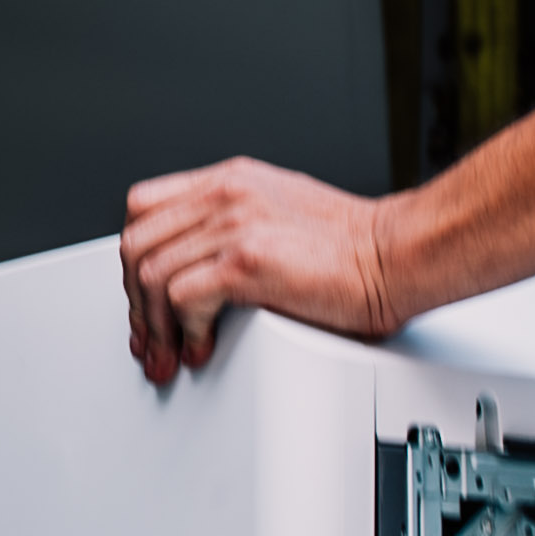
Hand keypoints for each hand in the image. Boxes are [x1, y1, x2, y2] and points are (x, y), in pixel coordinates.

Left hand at [122, 160, 404, 384]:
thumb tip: (200, 268)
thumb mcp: (281, 215)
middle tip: (149, 340)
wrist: (399, 255)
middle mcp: (226, 195)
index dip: (136, 260)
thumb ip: (237, 227)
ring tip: (173, 354)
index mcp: (230, 181)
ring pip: (151, 274)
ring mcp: (234, 224)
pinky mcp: (247, 261)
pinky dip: (184, 331)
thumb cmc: (356, 248)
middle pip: (137, 242)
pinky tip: (201, 348)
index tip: (144, 299)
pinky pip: (183, 296)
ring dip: (156, 326)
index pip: (145, 208)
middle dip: (135, 301)